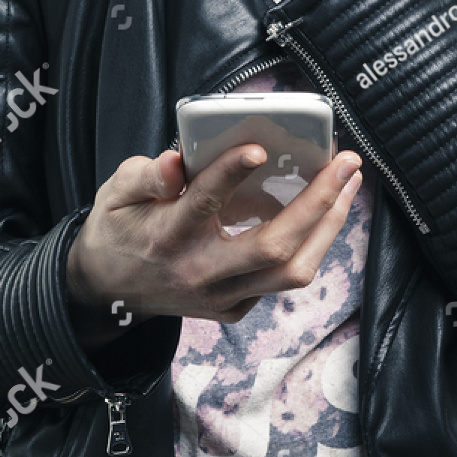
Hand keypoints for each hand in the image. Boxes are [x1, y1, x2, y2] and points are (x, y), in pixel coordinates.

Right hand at [66, 142, 361, 347]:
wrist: (107, 291)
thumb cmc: (119, 229)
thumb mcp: (115, 194)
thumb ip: (145, 176)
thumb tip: (177, 161)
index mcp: (166, 237)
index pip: (203, 205)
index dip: (229, 175)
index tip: (258, 148)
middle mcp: (199, 273)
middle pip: (272, 248)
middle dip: (317, 203)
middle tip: (345, 162)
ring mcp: (221, 297)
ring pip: (290, 272)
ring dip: (328, 226)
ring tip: (349, 185)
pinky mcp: (234, 309)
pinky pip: (283, 280)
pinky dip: (312, 244)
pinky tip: (325, 211)